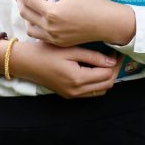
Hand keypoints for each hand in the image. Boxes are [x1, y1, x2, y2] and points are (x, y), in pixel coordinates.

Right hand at [0, 38, 122, 98]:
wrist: (26, 62)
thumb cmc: (46, 52)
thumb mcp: (70, 49)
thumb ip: (92, 56)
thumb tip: (111, 60)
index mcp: (78, 79)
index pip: (106, 75)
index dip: (115, 64)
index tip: (118, 52)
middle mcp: (77, 91)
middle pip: (106, 85)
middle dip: (114, 71)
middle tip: (115, 57)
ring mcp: (72, 95)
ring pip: (99, 90)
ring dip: (106, 78)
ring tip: (107, 62)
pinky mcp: (68, 94)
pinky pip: (90, 92)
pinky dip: (97, 83)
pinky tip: (95, 70)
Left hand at [12, 0, 135, 46]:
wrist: (108, 24)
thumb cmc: (93, 5)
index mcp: (52, 13)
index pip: (28, 0)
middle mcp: (50, 27)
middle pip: (25, 13)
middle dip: (19, 0)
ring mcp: (54, 37)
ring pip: (29, 27)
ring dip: (24, 14)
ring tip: (24, 3)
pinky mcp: (58, 42)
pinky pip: (39, 35)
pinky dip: (33, 25)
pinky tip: (35, 17)